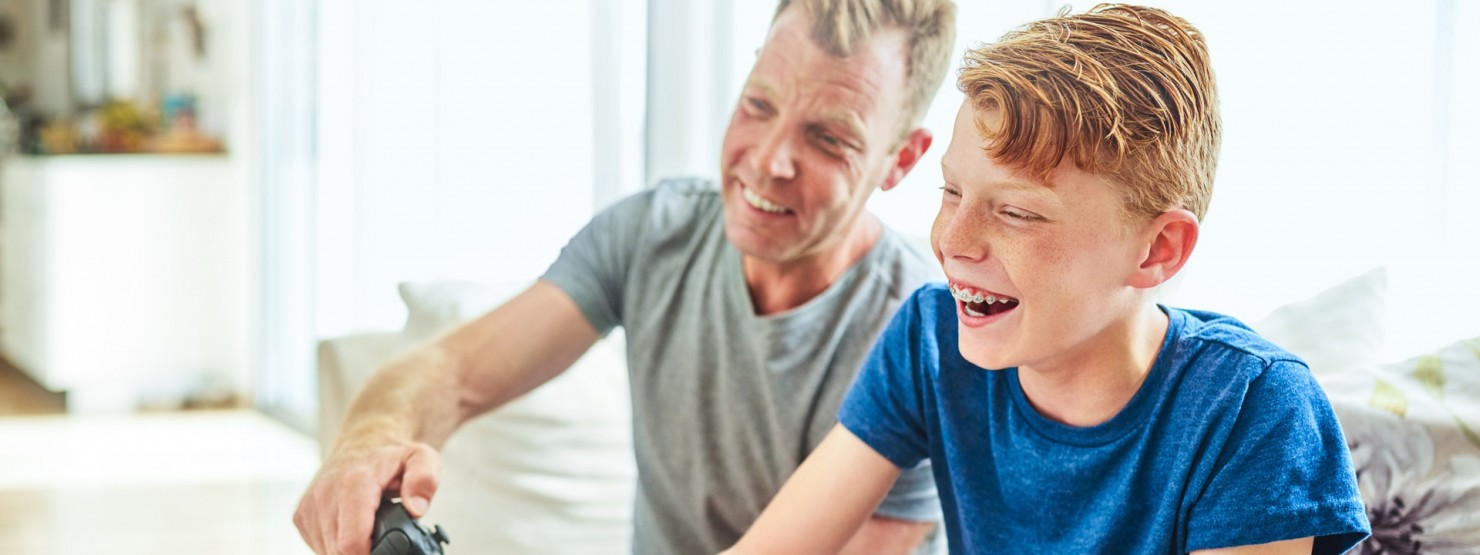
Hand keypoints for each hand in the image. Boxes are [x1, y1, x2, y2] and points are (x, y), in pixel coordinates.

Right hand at [294, 439, 442, 554]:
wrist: (365, 441)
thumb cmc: (392, 454)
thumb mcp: (423, 458)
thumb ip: (425, 480)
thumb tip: (416, 509)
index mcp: (354, 482)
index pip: (352, 542)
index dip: (371, 554)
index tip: (388, 549)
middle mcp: (325, 493)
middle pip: (339, 552)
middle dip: (364, 552)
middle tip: (384, 538)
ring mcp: (310, 506)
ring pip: (327, 552)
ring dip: (349, 549)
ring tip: (368, 530)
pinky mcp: (301, 515)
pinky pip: (317, 546)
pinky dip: (335, 545)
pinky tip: (351, 529)